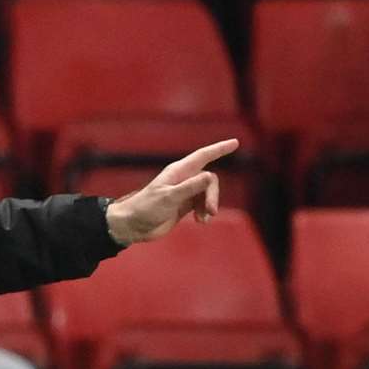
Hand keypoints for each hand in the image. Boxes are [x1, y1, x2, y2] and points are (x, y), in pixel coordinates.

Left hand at [104, 139, 238, 245]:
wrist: (132, 226)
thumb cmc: (146, 208)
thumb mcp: (169, 197)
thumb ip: (190, 187)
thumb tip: (210, 175)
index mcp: (178, 172)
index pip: (203, 156)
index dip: (219, 149)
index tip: (235, 142)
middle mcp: (183, 179)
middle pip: (210, 180)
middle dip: (214, 195)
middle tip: (211, 210)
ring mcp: (184, 192)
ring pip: (208, 193)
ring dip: (209, 206)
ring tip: (203, 219)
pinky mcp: (184, 206)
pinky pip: (202, 205)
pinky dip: (204, 213)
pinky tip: (201, 221)